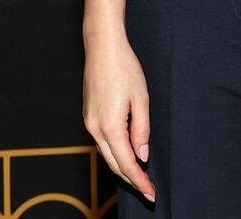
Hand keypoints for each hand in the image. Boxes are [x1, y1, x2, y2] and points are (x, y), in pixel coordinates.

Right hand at [83, 33, 154, 201]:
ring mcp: (89, 122)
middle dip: (131, 179)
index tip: (151, 192)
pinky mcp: (88, 115)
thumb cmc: (123, 68)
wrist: (102, 47)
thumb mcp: (141, 99)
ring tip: (139, 175)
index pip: (127, 164)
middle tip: (148, 189)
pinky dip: (114, 152)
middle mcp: (95, 128)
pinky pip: (102, 141)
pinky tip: (125, 152)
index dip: (139, 181)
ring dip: (122, 166)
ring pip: (106, 154)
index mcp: (110, 126)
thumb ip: (142, 130)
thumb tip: (141, 155)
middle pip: (114, 164)